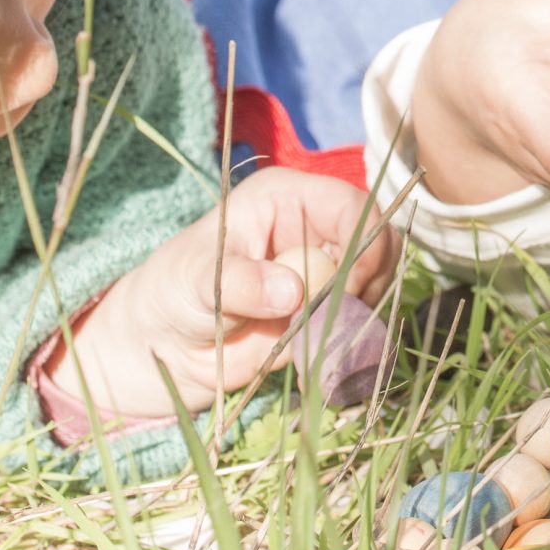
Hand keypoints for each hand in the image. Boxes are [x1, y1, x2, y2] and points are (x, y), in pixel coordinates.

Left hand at [53, 168, 400, 423]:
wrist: (169, 343)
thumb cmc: (176, 290)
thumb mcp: (198, 280)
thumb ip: (241, 282)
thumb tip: (292, 291)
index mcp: (287, 197)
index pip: (351, 205)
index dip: (362, 244)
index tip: (348, 289)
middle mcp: (315, 227)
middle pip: (379, 243)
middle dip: (368, 283)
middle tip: (334, 318)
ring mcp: (327, 270)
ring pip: (379, 284)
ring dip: (360, 315)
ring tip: (315, 337)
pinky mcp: (330, 309)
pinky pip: (363, 321)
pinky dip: (353, 340)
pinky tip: (320, 352)